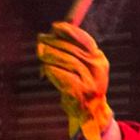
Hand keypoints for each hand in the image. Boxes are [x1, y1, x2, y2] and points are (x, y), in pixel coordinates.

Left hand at [35, 21, 114, 139]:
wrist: (90, 113)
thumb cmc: (82, 85)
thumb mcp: (82, 66)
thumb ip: (71, 51)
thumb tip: (47, 35)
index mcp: (99, 59)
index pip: (84, 39)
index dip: (69, 30)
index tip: (55, 27)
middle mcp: (97, 68)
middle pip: (71, 48)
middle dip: (53, 42)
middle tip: (40, 41)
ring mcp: (89, 80)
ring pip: (64, 59)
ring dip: (49, 55)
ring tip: (41, 55)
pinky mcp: (78, 91)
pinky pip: (59, 73)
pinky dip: (49, 70)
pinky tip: (44, 72)